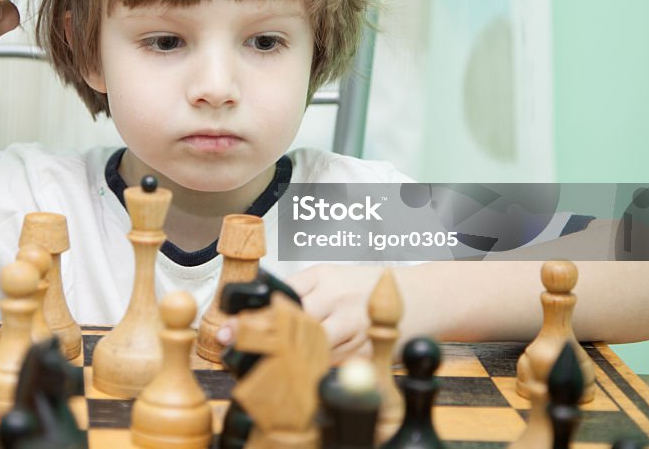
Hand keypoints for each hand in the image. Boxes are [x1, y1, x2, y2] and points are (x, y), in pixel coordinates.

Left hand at [214, 264, 383, 364]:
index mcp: (323, 276)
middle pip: (291, 322)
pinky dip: (315, 368)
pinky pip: (332, 364)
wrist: (420, 296)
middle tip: (237, 348)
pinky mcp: (365, 350)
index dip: (252, 313)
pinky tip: (302, 371)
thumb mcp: (332, 277)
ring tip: (265, 363)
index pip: (279, 295)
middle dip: (263, 337)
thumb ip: (301, 292)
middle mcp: (337, 298)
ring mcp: (352, 325)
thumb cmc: (367, 288)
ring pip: (310, 346)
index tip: (228, 327)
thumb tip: (258, 312)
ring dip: (287, 357)